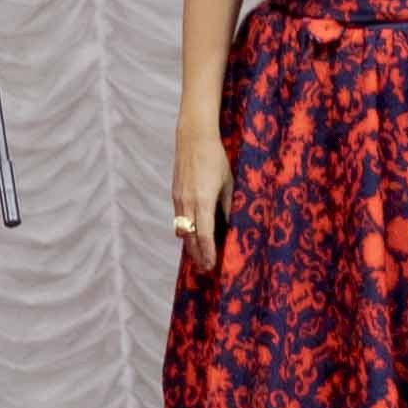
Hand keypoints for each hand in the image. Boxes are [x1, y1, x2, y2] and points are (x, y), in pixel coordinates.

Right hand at [170, 125, 232, 259]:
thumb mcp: (228, 183)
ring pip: (182, 230)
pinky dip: (185, 230)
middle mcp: (187, 203)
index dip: (207, 252)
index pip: (204, 234)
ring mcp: (178, 199)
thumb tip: (232, 225)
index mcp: (203, 200)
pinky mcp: (175, 195)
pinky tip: (193, 234)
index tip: (212, 265)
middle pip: (189, 237)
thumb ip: (228, 206)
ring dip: (190, 245)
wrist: (193, 138)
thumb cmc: (215, 159)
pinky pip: (179, 219)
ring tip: (199, 256)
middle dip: (197, 255)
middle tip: (205, 269)